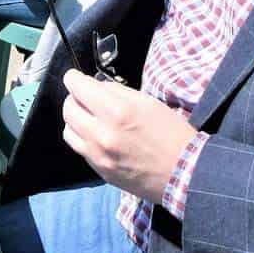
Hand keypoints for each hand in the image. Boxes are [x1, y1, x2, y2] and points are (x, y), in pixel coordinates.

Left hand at [61, 69, 197, 203]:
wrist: (185, 174)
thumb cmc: (172, 134)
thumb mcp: (148, 102)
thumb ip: (117, 92)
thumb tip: (96, 87)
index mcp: (117, 111)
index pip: (78, 87)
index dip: (75, 78)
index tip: (76, 77)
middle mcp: (102, 134)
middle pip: (68, 108)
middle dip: (75, 98)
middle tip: (86, 97)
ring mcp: (98, 155)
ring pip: (68, 129)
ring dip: (76, 120)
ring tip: (90, 118)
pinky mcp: (99, 171)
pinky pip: (79, 148)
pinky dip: (83, 138)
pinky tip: (97, 136)